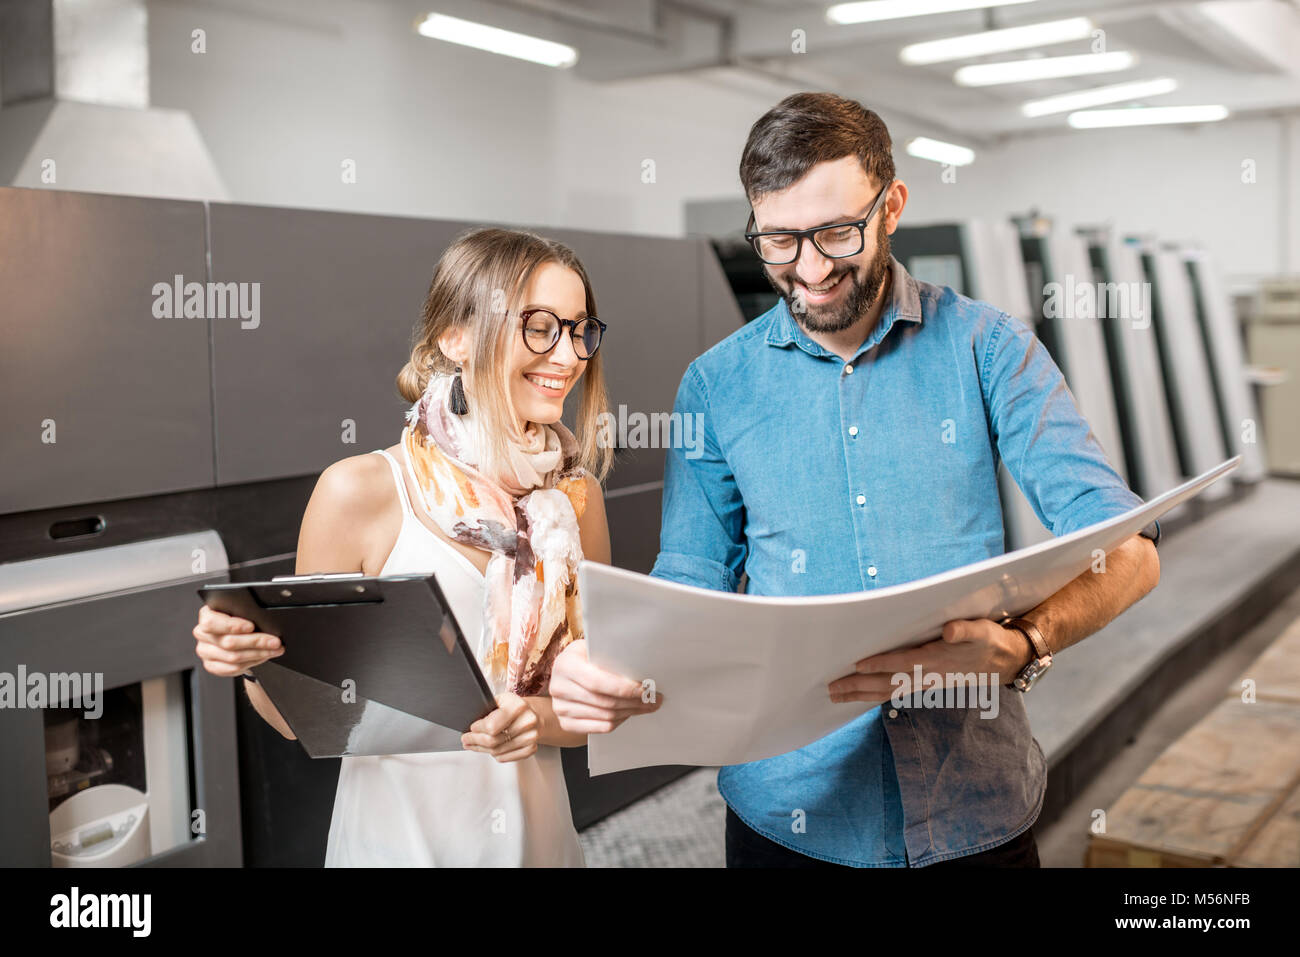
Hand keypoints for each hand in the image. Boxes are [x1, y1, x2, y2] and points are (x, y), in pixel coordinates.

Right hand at [193, 604, 283, 676]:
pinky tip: (263, 656)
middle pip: (228, 642)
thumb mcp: (240, 612)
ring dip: (258, 654)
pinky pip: (233, 668)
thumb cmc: (238, 620)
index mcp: (207, 615)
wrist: (235, 636)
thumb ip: (245, 613)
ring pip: (233, 657)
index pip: (211, 622)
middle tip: (274, 641)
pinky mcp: (211, 665)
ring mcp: (205, 651)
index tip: (251, 626)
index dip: (232, 625)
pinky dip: (252, 662)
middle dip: (256, 641)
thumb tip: (264, 619)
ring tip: (274, 649)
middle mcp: (202, 634)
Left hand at [462, 693, 539, 761]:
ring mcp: (531, 736)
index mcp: (517, 706)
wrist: (534, 714)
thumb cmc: (513, 707)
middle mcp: (527, 721)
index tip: (470, 729)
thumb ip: (486, 710)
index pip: (491, 725)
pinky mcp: (531, 748)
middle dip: (475, 741)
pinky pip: (505, 758)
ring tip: (475, 745)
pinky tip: (491, 749)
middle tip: (466, 740)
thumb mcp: (500, 700)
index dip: (478, 729)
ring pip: (497, 751)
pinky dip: (495, 755)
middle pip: (493, 740)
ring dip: (483, 749)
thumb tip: (470, 725)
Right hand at [548, 639, 663, 733]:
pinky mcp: (566, 723)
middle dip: (634, 702)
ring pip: (606, 716)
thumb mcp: (593, 648)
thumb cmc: (585, 658)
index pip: (597, 682)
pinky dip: (619, 721)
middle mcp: (559, 687)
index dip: (624, 688)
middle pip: (604, 702)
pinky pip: (601, 727)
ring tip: (646, 705)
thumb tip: (642, 663)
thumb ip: (610, 655)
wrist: (565, 675)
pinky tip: (629, 712)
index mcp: (566, 664)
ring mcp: (560, 708)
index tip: (645, 689)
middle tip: (654, 699)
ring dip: (630, 712)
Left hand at [827, 618, 1030, 704]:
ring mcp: (926, 683)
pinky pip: (895, 693)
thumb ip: (965, 630)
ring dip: (861, 695)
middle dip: (858, 686)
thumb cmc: (988, 640)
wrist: (1004, 662)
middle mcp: (928, 675)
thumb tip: (950, 631)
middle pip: (888, 683)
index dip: (880, 663)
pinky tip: (859, 697)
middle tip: (831, 689)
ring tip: (836, 697)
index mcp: (937, 660)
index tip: (856, 665)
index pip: (903, 662)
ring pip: (888, 692)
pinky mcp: (926, 685)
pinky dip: (875, 696)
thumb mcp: (981, 630)